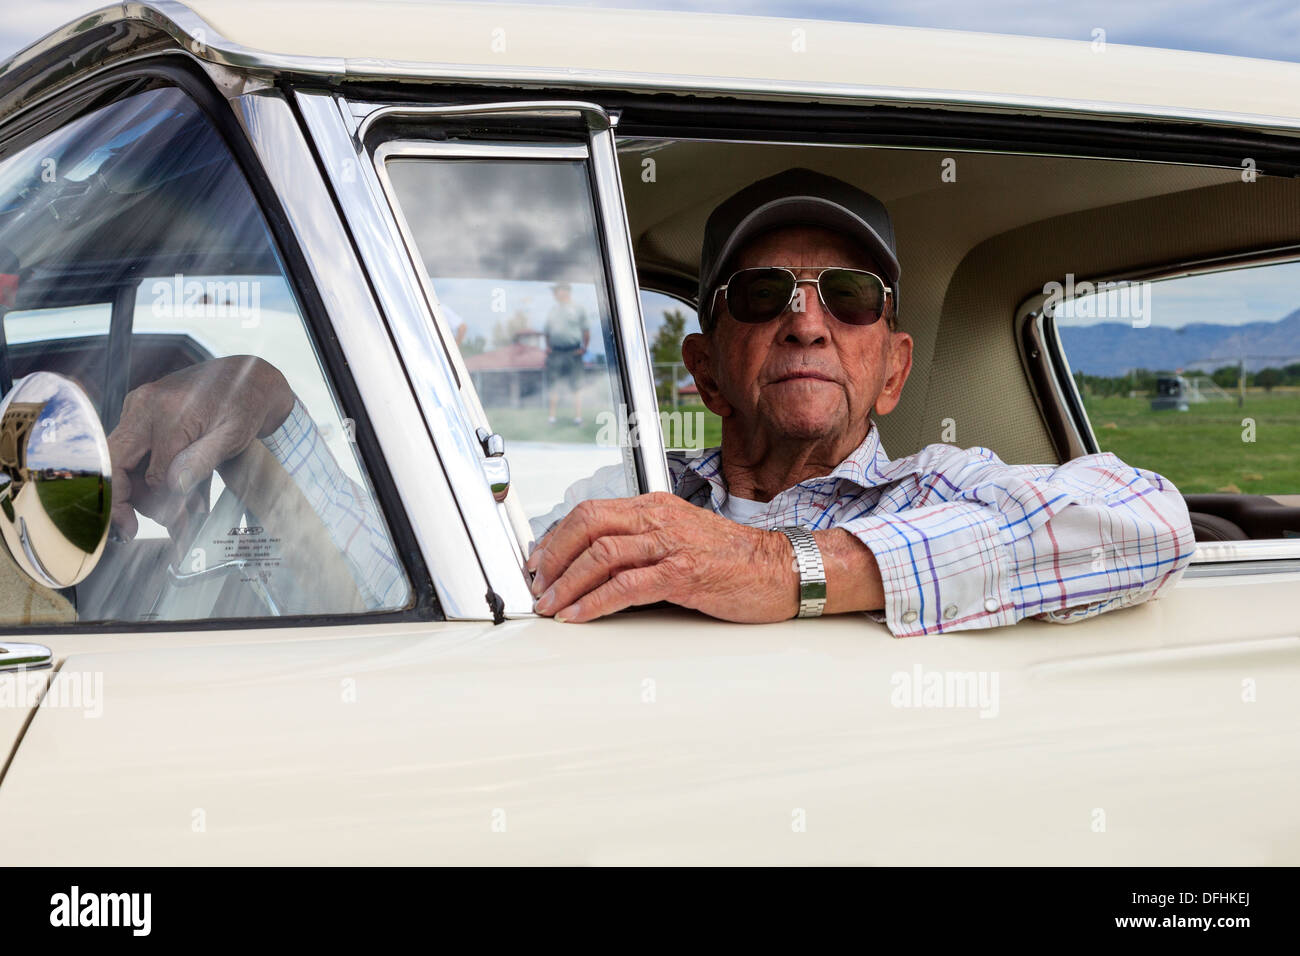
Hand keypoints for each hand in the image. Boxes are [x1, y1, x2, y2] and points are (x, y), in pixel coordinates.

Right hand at [107, 355, 295, 538]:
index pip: (144, 474)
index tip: (148, 531)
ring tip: (184, 520)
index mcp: (164, 413)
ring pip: (127, 465)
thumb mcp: (232, 436)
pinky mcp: (144, 417)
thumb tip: (172, 487)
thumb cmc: (245, 405)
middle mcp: (143, 409)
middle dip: (122, 503)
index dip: (149, 506)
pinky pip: (141, 455)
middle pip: (116, 465)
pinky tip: (184, 502)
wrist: (250, 378)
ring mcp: (140, 411)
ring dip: (149, 495)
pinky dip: (157, 480)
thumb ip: (202, 461)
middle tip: (132, 533)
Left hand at [525, 492, 799, 623]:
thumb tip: (596, 567)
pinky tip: (580, 615)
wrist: (781, 569)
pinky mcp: (683, 573)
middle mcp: (659, 519)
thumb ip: (642, 545)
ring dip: (567, 582)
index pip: (590, 512)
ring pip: (601, 554)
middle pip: (587, 525)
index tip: (538, 561)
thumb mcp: (680, 539)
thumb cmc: (733, 559)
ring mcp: (671, 544)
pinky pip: (626, 586)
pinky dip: (595, 602)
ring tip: (551, 604)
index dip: (556, 537)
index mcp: (654, 507)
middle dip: (553, 556)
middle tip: (537, 583)